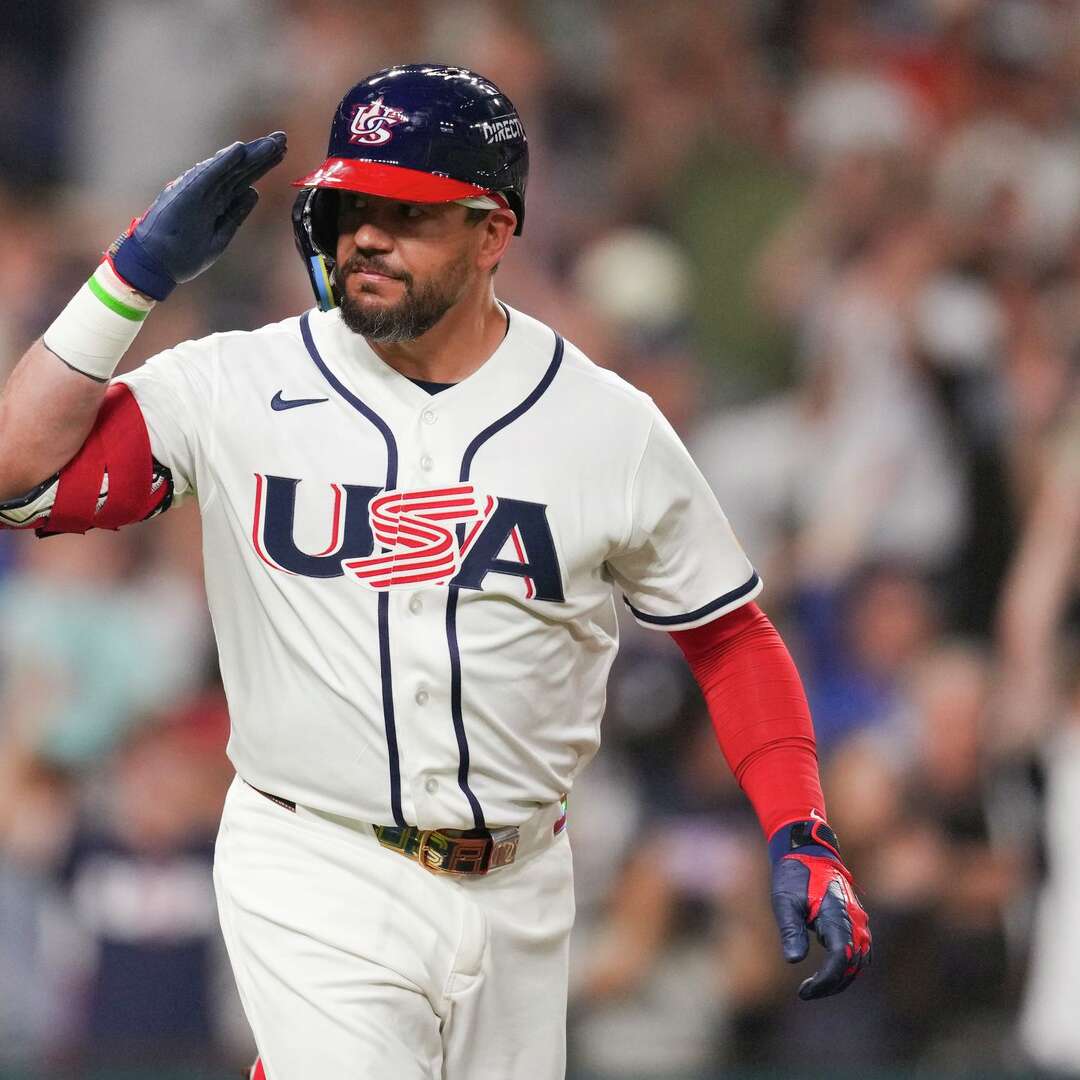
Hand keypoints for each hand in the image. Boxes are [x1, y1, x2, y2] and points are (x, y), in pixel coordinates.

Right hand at [109, 132, 287, 299]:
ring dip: (250, 154)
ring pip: (229, 169)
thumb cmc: (182, 253)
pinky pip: (208, 176)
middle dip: (262, 154)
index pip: (243, 179)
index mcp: (216, 202)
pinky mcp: (187, 195)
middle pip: (240, 170)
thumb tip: (253, 193)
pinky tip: (239, 150)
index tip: (281, 152)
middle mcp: (208, 192)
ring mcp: (197, 192)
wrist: (155, 264)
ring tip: (271, 142)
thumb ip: (236, 214)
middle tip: (282, 137)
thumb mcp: (219, 236)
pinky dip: (223, 162)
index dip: (262, 165)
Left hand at [769, 818, 870, 999]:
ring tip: (815, 987)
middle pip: (853, 963)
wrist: (808, 850)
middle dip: (832, 984)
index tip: (805, 991)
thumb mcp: (784, 901)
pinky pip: (859, 950)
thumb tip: (793, 961)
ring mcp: (858, 920)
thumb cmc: (793, 874)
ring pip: (859, 959)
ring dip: (841, 978)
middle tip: (806, 992)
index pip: (841, 956)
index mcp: (837, 913)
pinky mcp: (855, 920)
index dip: (826, 979)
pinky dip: (846, 966)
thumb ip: (792, 930)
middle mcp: (854, 919)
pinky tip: (827, 974)